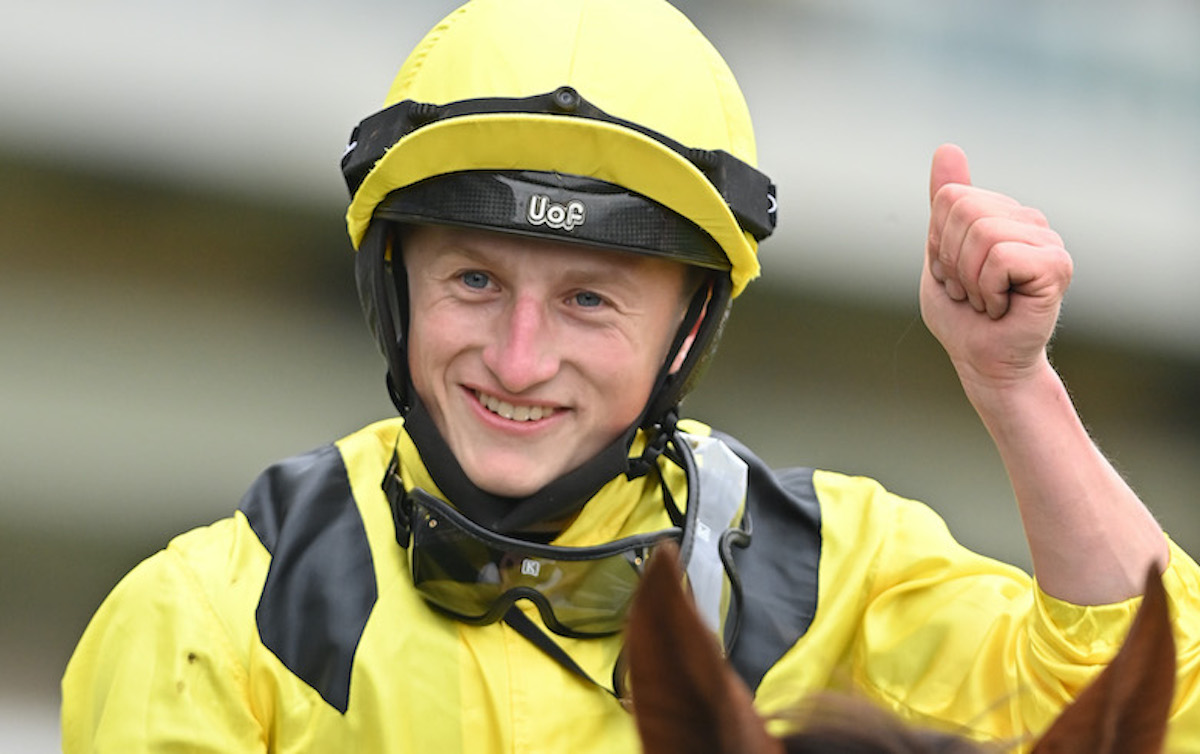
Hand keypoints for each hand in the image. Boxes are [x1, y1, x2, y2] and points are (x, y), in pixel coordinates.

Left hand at [921, 144, 1073, 389]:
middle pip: (964, 210)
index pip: (950, 198)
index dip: (938, 243)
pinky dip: (986, 290)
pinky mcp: (1056, 266)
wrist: (984, 362)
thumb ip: (944, 203)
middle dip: (951, 260)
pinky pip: (1000, 257)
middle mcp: (1029, 221)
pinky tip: (1002, 308)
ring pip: (981, 233)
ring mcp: (1047, 241)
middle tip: (970, 292)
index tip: (954, 275)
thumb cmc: (963, 316)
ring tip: (986, 300)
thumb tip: (947, 147)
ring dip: (968, 280)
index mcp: (1001, 214)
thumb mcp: (940, 253)